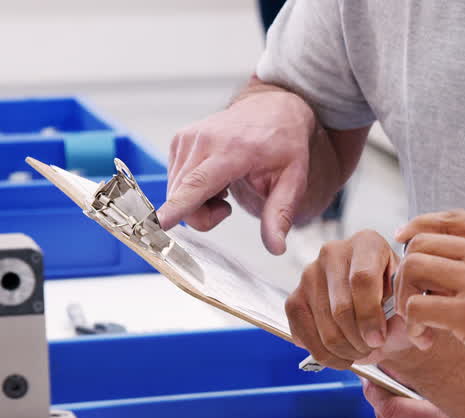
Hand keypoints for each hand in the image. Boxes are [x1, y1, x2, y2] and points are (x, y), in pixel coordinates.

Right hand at [157, 89, 316, 253]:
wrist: (273, 110)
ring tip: (224, 187)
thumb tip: (276, 248)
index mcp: (233, 151)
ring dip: (197, 202)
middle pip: (183, 198)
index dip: (177, 207)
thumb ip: (280, 215)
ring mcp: (186, 138)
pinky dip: (192, 189)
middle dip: (203, 215)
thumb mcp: (293, 181)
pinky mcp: (178, 140)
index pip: (198, 184)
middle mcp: (203, 141)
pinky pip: (175, 182)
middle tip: (228, 206)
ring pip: (175, 193)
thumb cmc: (284, 145)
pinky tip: (214, 178)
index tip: (158, 222)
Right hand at [285, 229, 399, 368]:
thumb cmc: (396, 303)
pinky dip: (325, 355)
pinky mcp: (294, 298)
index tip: (379, 340)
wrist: (377, 311)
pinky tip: (343, 356)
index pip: (362, 279)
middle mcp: (333, 252)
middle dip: (359, 339)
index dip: (370, 315)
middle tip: (373, 348)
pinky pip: (304, 335)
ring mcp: (309, 274)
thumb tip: (402, 331)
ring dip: (345, 350)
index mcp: (367, 243)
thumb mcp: (409, 303)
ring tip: (362, 351)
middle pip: (341, 307)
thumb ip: (407, 313)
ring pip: (324, 326)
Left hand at [392, 210, 464, 400]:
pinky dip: (412, 325)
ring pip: (412, 267)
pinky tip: (427, 340)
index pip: (450, 217)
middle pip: (422, 241)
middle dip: (408, 271)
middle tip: (416, 301)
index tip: (405, 243)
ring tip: (420, 324)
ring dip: (405, 296)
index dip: (419, 228)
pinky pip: (417, 307)